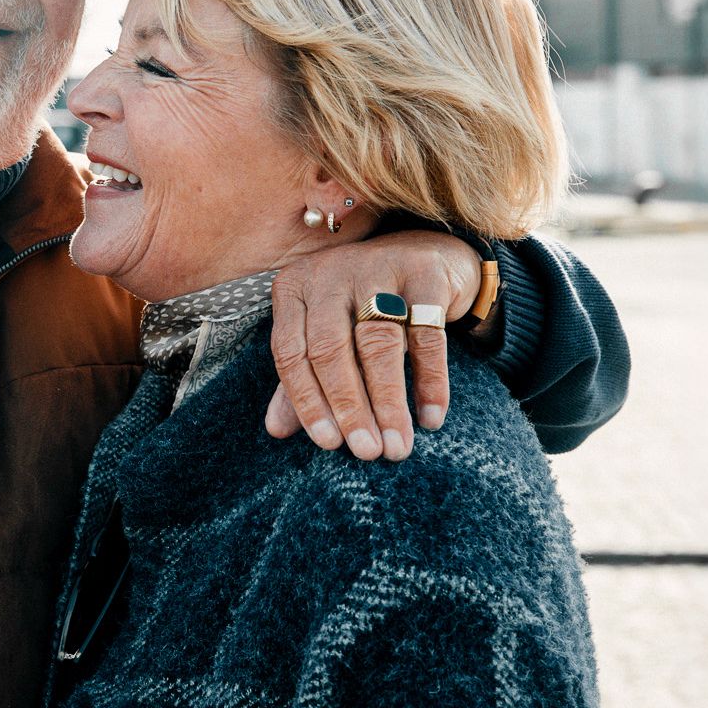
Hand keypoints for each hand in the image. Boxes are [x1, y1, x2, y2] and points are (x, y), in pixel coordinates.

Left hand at [265, 231, 478, 462]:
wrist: (427, 254)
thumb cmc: (363, 304)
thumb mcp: (328, 333)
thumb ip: (302, 377)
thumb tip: (276, 430)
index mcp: (295, 287)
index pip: (290, 352)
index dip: (307, 402)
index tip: (328, 444)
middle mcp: (330, 273)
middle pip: (330, 349)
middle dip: (348, 407)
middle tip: (366, 452)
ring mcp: (377, 267)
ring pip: (377, 344)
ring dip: (387, 402)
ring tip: (396, 447)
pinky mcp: (424, 272)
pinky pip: (426, 335)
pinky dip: (430, 381)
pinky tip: (431, 418)